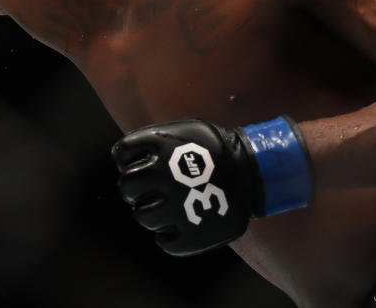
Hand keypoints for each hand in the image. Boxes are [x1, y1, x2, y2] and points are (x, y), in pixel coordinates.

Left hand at [112, 116, 311, 255]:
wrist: (254, 170)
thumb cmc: (214, 149)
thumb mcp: (183, 132)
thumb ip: (153, 142)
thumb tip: (123, 161)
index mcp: (159, 146)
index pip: (121, 154)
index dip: (126, 160)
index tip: (137, 165)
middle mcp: (161, 174)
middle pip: (127, 188)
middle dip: (134, 190)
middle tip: (149, 192)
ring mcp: (174, 206)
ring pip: (142, 217)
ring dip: (150, 213)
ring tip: (166, 209)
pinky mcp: (191, 234)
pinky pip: (165, 243)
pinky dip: (169, 237)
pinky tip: (179, 226)